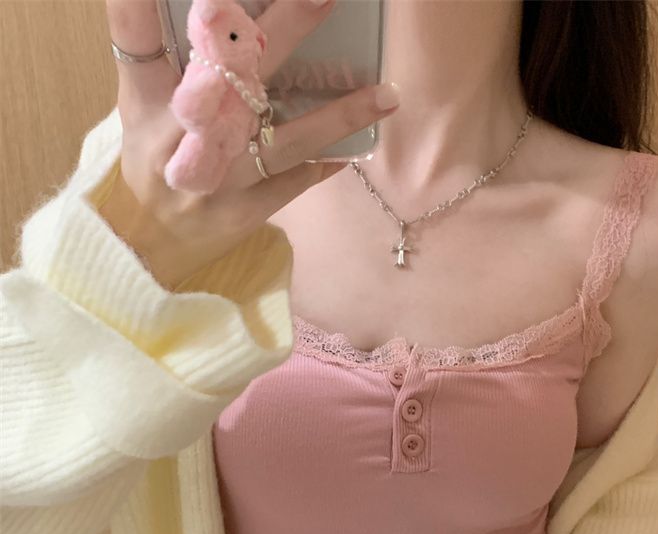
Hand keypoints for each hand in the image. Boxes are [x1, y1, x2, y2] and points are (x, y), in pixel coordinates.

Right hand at [100, 0, 400, 287]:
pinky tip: (363, 137)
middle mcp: (179, 136)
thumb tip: (234, 18)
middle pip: (232, 71)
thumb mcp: (142, 109)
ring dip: (338, 115)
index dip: (138, 1)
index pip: (135, 34)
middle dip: (284, 27)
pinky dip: (329, 158)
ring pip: (285, 139)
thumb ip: (171, 63)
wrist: (147, 248)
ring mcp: (217, 178)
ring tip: (385, 94)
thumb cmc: (151, 163)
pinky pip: (297, 180)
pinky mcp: (244, 212)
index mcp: (145, 99)